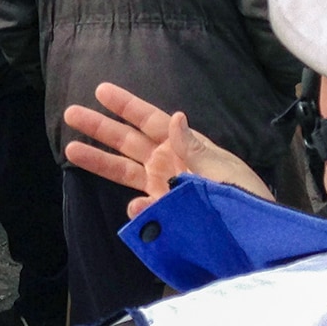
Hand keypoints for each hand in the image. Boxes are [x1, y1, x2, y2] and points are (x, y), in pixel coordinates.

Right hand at [63, 82, 272, 217]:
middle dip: (100, 127)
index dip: (126, 106)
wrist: (256, 234)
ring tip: (70, 148)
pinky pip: (143, 206)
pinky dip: (137, 208)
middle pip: (127, 141)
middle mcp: (167, 162)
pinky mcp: (164, 212)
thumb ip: (194, 147)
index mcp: (183, 145)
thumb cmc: (245, 195)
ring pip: (123, 170)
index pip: (150, 120)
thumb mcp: (222, 168)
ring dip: (99, 160)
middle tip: (71, 113)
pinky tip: (135, 207)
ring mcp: (162, 188)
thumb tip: (174, 117)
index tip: (101, 90)